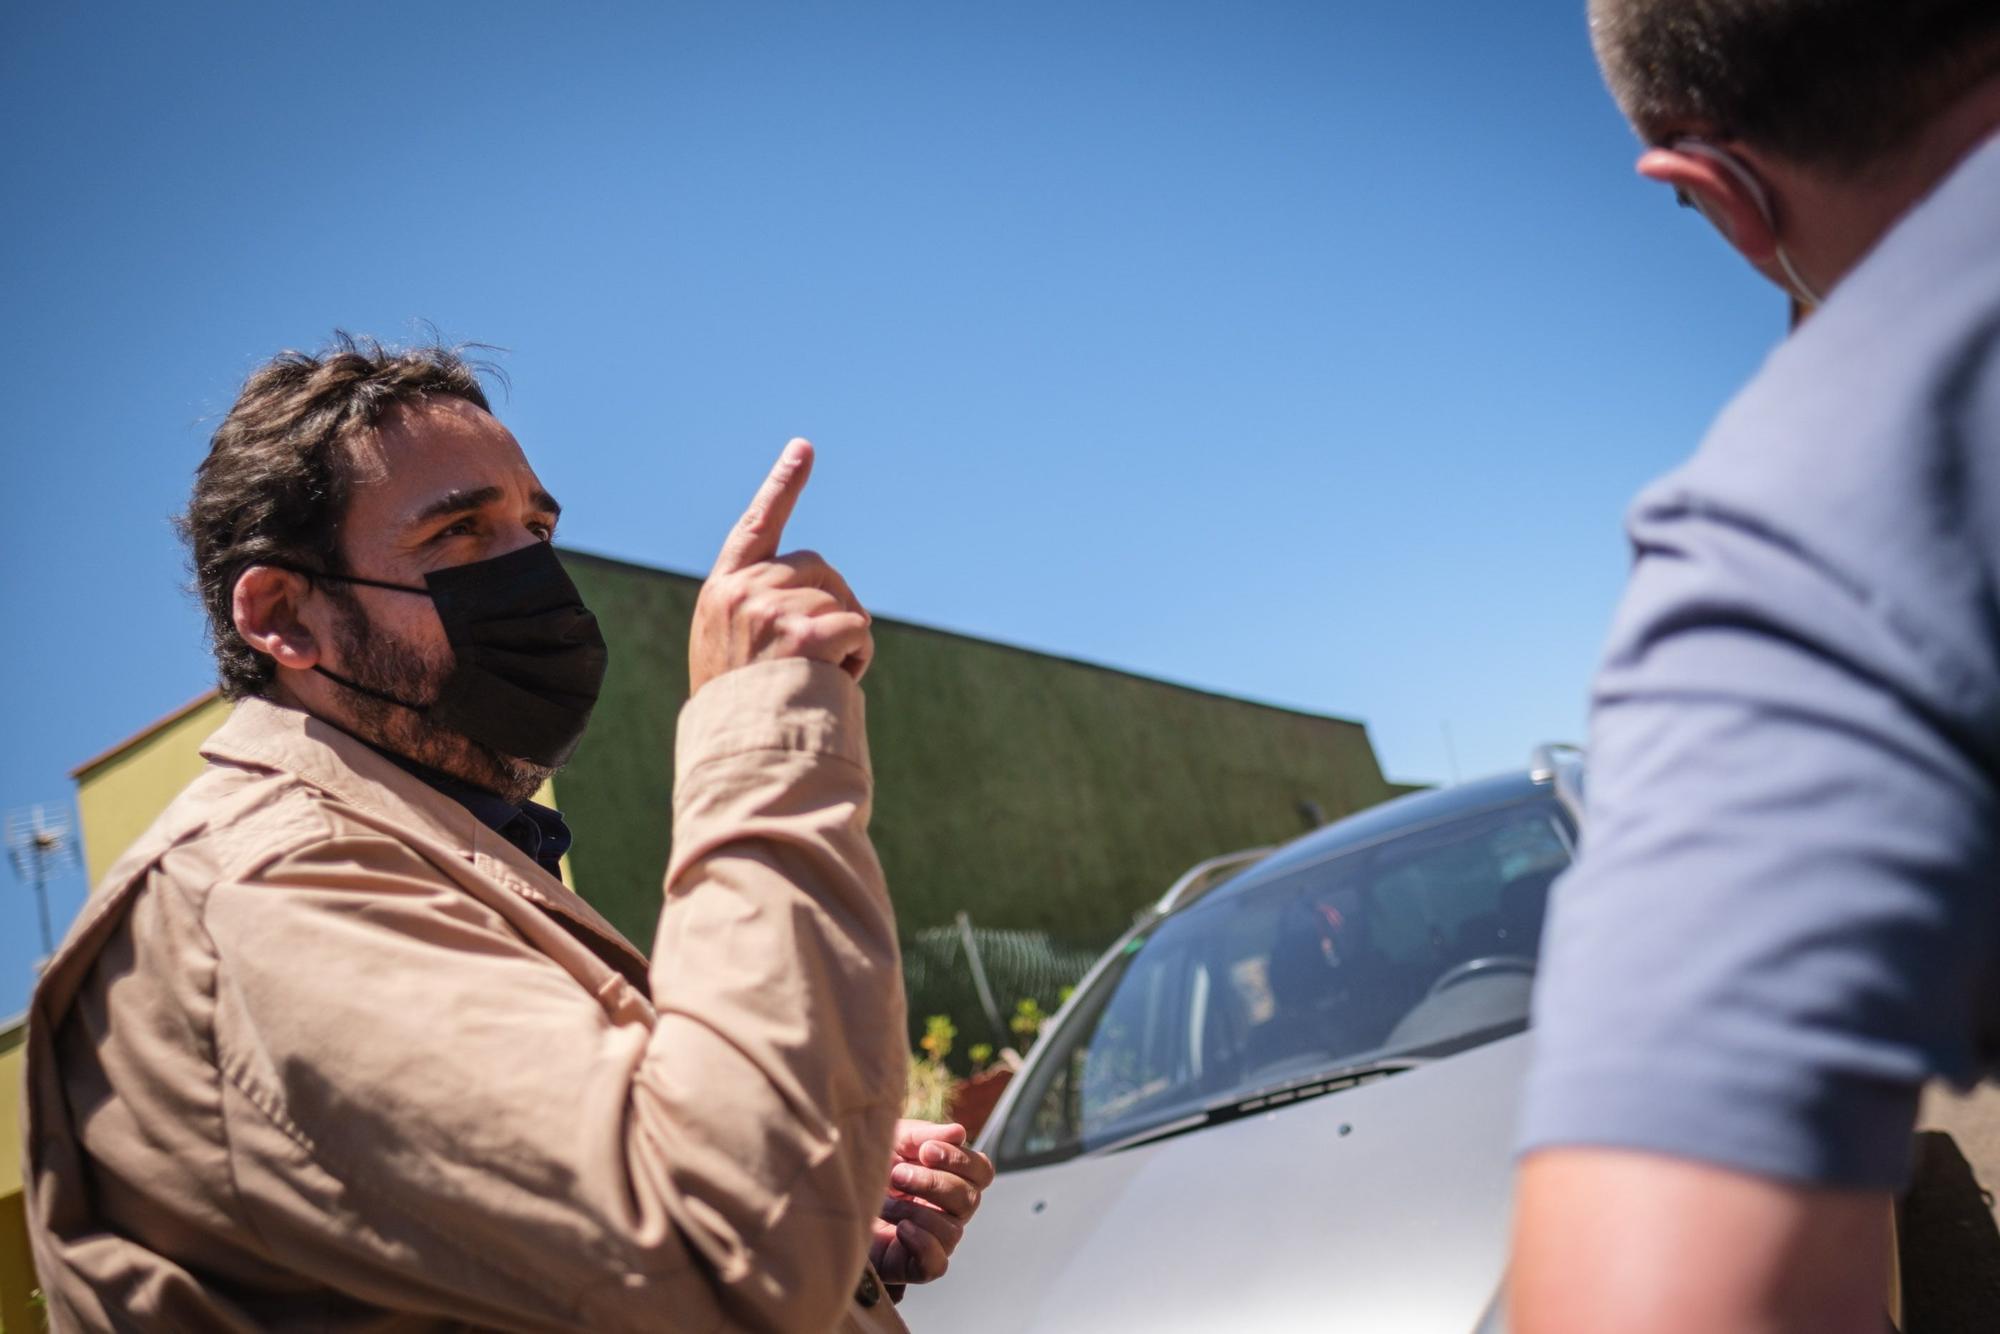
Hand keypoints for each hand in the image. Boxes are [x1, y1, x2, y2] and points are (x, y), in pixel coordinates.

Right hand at [689, 439, 872, 694]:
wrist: (740, 753)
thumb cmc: (739, 709)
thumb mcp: (728, 649)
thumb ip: (757, 610)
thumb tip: (821, 597)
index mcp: (723, 590)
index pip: (756, 525)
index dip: (782, 485)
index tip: (804, 447)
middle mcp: (744, 591)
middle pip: (819, 568)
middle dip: (835, 601)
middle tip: (820, 653)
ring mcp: (773, 610)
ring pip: (842, 602)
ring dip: (846, 640)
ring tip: (815, 679)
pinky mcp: (805, 632)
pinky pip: (858, 628)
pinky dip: (859, 657)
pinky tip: (833, 682)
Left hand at [869, 1119, 995, 1285]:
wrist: (827, 1197)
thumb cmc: (863, 1165)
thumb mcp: (891, 1141)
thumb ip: (925, 1136)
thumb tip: (960, 1132)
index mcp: (948, 1177)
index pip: (981, 1172)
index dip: (961, 1160)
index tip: (925, 1151)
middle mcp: (946, 1210)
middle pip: (970, 1200)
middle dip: (933, 1183)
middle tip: (897, 1174)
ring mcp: (932, 1239)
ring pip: (953, 1230)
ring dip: (918, 1211)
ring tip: (887, 1203)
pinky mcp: (912, 1265)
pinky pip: (937, 1264)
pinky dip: (923, 1244)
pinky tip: (900, 1229)